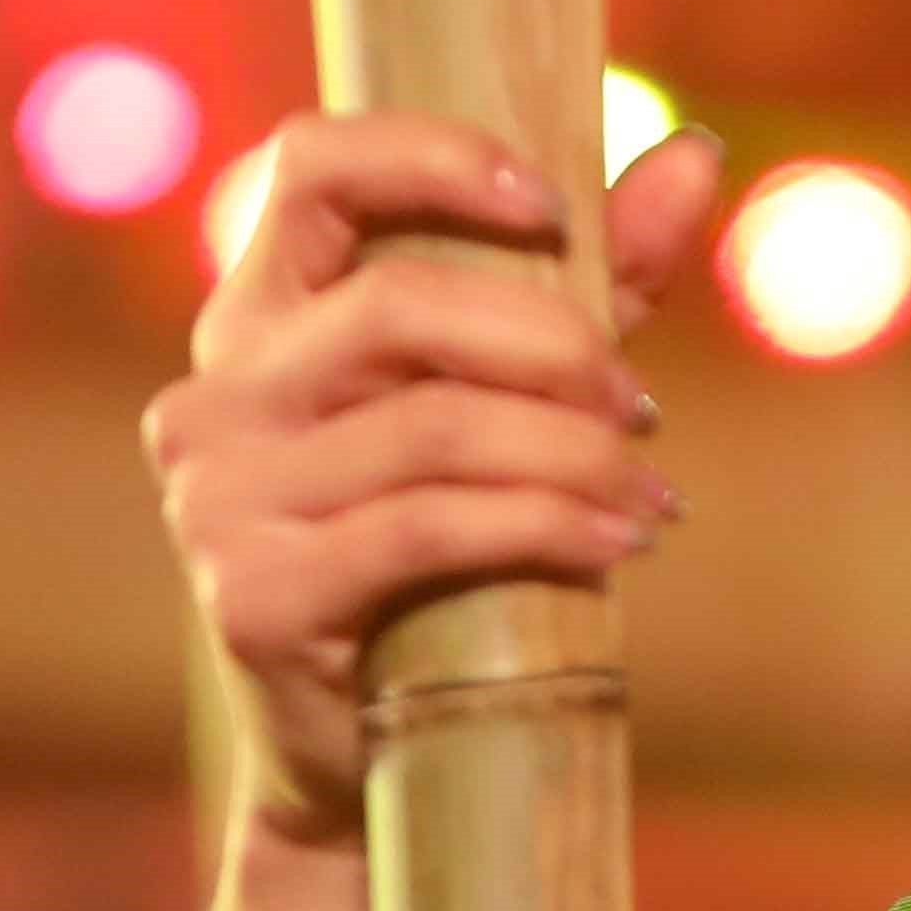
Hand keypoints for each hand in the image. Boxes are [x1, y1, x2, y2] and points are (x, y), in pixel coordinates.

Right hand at [151, 115, 721, 910]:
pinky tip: (621, 547)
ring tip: (652, 498)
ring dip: (572, 456)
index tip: (553, 210)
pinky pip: (427, 528)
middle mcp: (215, 394)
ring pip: (431, 427)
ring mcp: (219, 497)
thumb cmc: (449, 558)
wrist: (371, 757)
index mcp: (258, 316)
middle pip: (396, 306)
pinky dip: (545, 527)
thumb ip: (595, 283)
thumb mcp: (519, 401)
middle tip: (644, 410)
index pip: (311, 165)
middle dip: (551, 345)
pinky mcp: (253, 594)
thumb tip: (696, 153)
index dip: (431, 157)